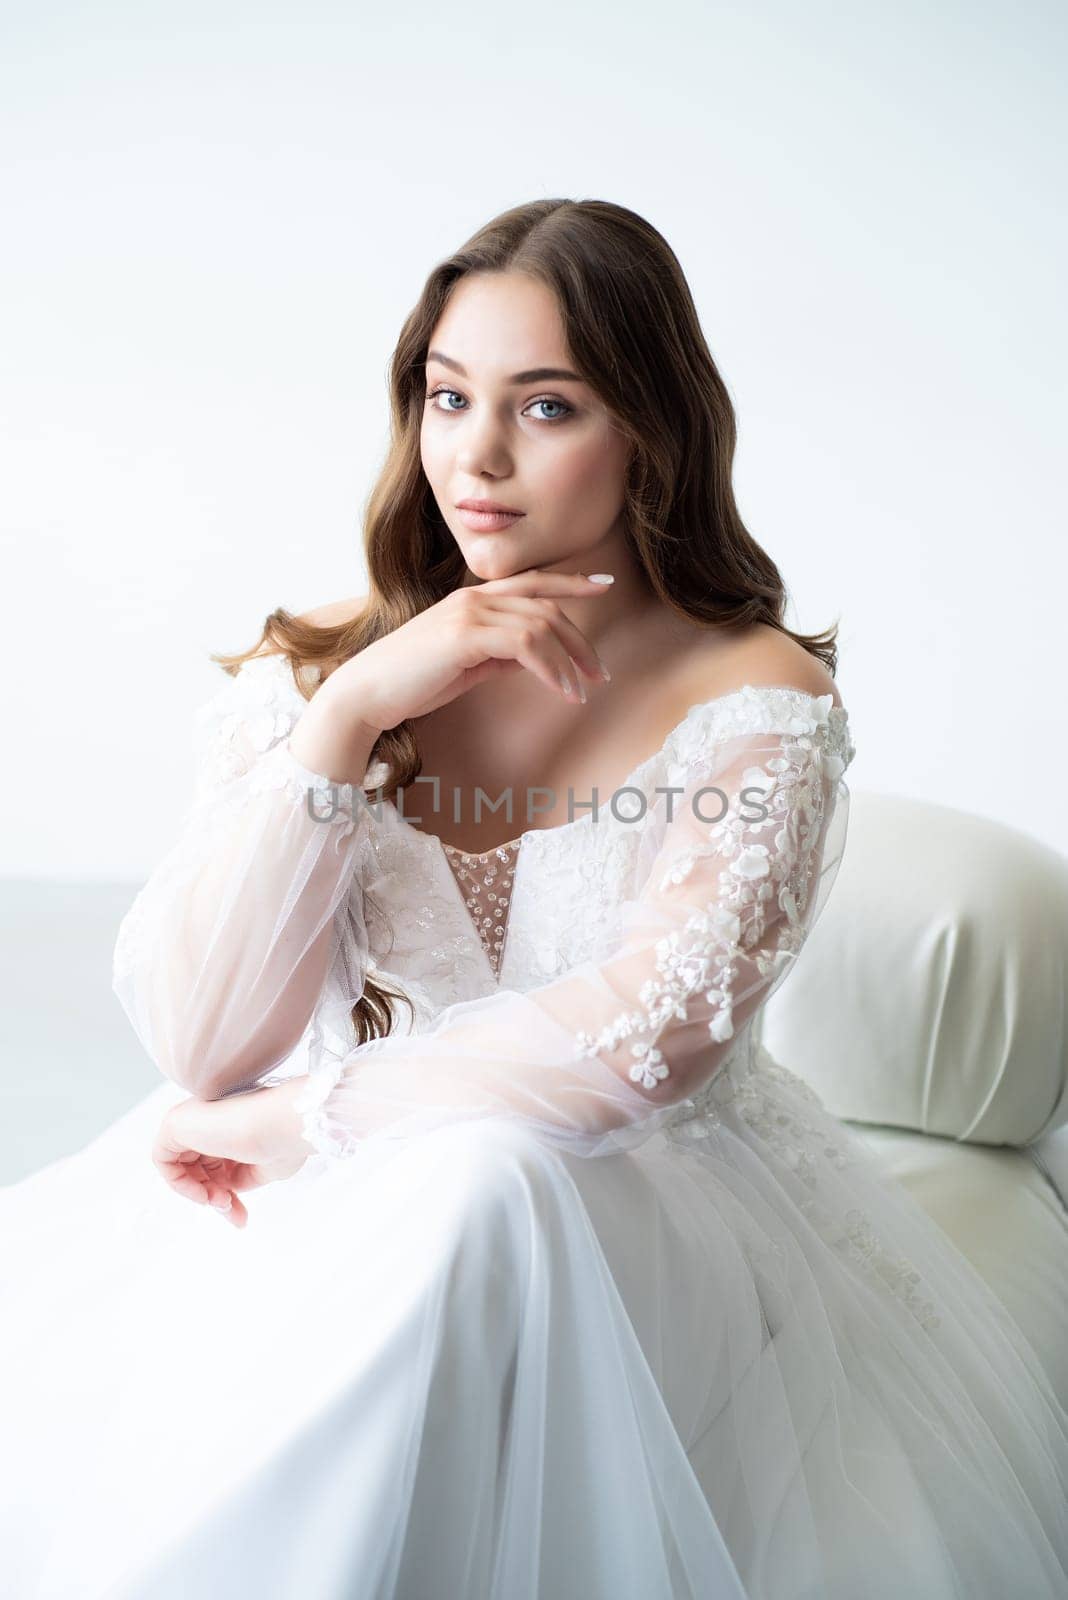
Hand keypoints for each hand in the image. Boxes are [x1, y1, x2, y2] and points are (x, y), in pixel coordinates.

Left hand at [152, 1079, 313, 1228]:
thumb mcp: (263, 1168)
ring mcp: (192, 1118)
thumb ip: (239, 1177)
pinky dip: (179, 1183)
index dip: (227, 1192)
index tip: (239, 1214)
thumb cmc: (283, 1140)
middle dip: (215, 1196)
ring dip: (201, 1193)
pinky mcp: (174, 1123)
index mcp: (232, 1122)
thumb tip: (225, 1192)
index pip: (218, 1162)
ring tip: (222, 1202)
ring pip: (183, 1167)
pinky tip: (203, 1193)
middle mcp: (210, 1118)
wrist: (281, 1124)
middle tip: (230, 1211)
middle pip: (200, 1168)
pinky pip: (163, 1160)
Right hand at [319, 569, 614, 732]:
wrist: (367, 694)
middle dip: (579, 640)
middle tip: (599, 673)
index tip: (604, 584)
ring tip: (580, 693)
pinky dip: (551, 669)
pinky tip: (561, 691)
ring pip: (540, 626)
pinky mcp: (465, 635)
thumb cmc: (411, 684)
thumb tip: (534, 658)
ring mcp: (469, 613)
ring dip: (568, 663)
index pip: (532, 581)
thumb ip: (499, 655)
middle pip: (545, 605)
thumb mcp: (466, 666)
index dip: (570, 581)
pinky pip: (526, 645)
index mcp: (472, 600)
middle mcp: (473, 598)